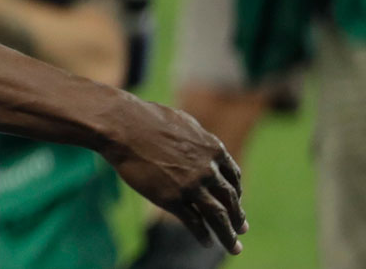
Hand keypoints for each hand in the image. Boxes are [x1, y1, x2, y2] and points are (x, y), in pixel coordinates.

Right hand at [101, 98, 247, 253]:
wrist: (123, 126)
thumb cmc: (147, 118)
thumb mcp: (184, 122)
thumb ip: (198, 139)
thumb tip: (204, 146)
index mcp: (213, 149)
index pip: (233, 177)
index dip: (236, 193)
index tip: (235, 203)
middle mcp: (208, 169)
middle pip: (230, 200)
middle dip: (237, 217)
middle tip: (241, 229)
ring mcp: (191, 186)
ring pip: (218, 216)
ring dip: (228, 234)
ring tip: (233, 247)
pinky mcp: (172, 199)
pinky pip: (194, 223)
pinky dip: (203, 235)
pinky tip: (207, 242)